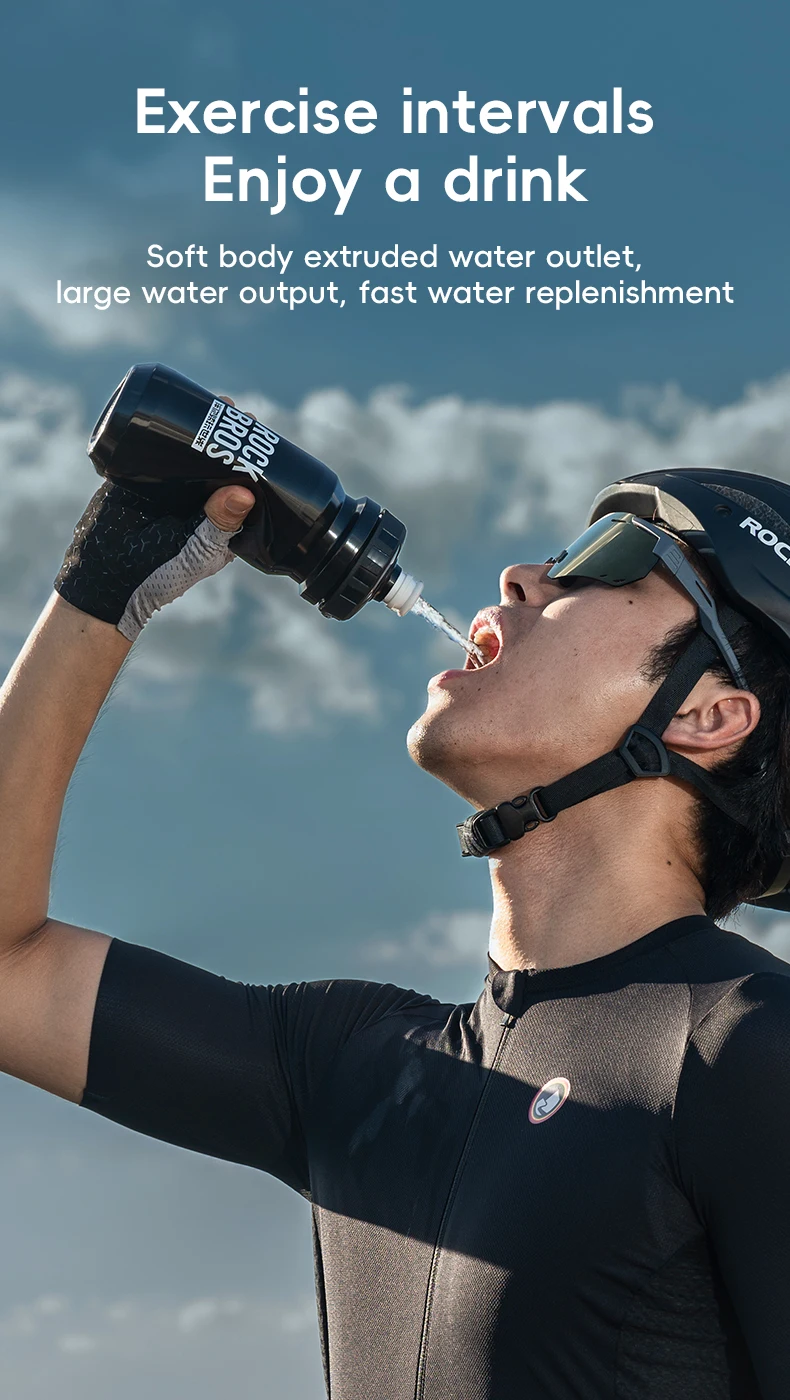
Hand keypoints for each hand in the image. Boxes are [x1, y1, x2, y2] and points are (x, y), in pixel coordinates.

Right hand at [55, 393, 255, 640]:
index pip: (244, 483)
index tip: (260, 433)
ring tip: (212, 402)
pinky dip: (165, 428)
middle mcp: (199, 500)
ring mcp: (171, 486)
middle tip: (232, 409)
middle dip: (227, 433)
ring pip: (191, 449)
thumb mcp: (196, 552)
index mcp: (221, 520)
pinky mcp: (141, 477)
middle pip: (219, 458)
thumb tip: (245, 492)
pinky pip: (156, 448)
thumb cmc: (158, 575)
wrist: (104, 580)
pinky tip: (175, 407)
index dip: (254, 459)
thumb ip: (218, 526)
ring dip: (201, 426)